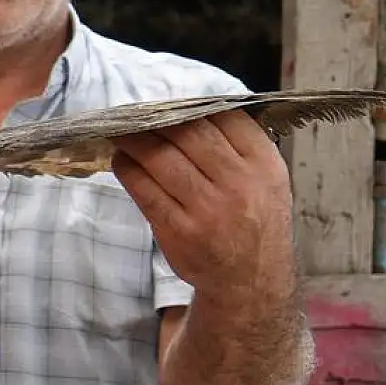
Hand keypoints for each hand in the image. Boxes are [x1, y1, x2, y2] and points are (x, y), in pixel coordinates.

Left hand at [110, 110, 294, 298]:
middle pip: (187, 133)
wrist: (251, 281)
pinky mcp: (179, 230)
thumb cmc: (252, 221)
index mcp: (264, 164)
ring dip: (132, 140)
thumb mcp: (265, 179)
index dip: (189, 105)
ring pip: (160, 157)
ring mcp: (208, 208)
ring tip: (120, 132)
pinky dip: (127, 169)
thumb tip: (186, 108)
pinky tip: (122, 161)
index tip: (166, 104)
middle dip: (155, 119)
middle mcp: (239, 183)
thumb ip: (237, 146)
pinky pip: (143, 188)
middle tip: (133, 113)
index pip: (224, 118)